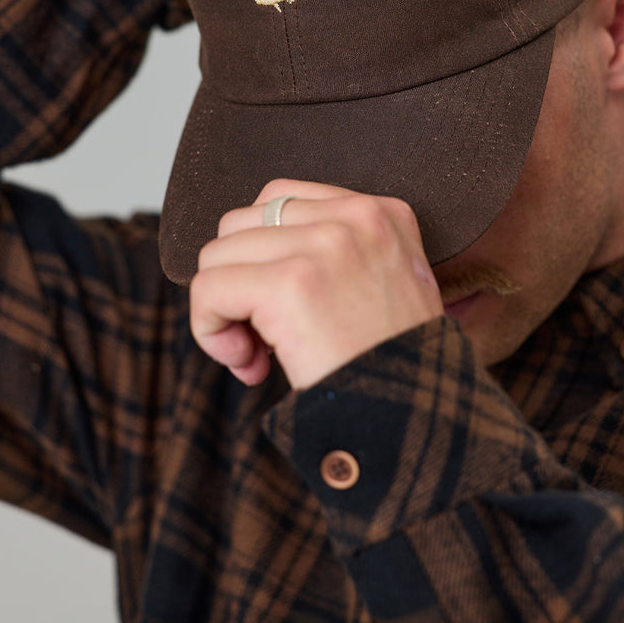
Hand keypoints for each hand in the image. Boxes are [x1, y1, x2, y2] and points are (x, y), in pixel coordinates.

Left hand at [190, 179, 443, 389]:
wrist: (415, 422)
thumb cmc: (392, 369)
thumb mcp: (384, 286)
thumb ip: (332, 255)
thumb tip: (243, 260)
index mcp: (382, 213)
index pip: (280, 200)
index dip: (263, 255)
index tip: (281, 307)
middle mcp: (356, 217)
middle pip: (240, 224)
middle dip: (239, 280)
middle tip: (265, 338)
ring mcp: (323, 246)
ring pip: (217, 255)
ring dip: (223, 309)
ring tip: (259, 355)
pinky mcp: (289, 283)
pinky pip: (208, 288)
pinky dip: (209, 329)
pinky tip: (246, 364)